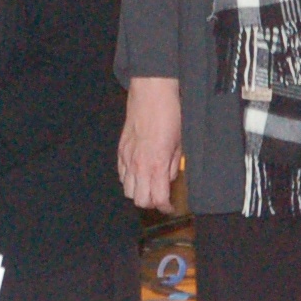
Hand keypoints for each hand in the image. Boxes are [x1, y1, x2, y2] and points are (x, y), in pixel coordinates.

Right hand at [118, 77, 184, 208]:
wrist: (151, 93)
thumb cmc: (169, 114)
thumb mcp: (180, 142)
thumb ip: (174, 165)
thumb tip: (169, 177)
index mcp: (157, 164)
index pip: (158, 199)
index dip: (165, 207)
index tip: (170, 207)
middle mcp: (139, 165)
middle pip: (140, 200)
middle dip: (152, 202)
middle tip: (161, 197)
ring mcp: (127, 157)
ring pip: (128, 190)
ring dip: (139, 192)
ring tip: (149, 186)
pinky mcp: (121, 149)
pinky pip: (121, 175)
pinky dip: (129, 179)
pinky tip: (138, 173)